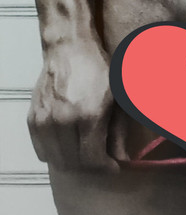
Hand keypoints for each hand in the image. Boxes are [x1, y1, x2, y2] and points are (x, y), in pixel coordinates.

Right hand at [28, 42, 125, 171]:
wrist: (69, 48)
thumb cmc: (98, 69)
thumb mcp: (117, 95)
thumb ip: (118, 129)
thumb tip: (122, 158)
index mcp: (88, 115)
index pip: (93, 159)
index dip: (105, 167)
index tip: (113, 166)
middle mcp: (64, 121)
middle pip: (75, 163)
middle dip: (91, 165)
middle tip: (100, 158)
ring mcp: (45, 121)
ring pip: (57, 160)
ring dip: (73, 161)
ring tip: (85, 152)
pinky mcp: (33, 119)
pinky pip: (42, 150)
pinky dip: (55, 153)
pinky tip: (67, 145)